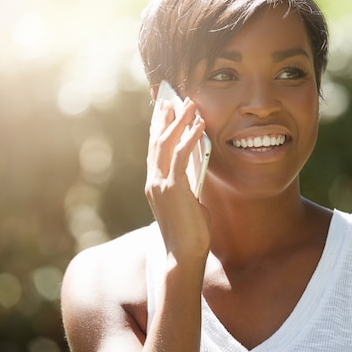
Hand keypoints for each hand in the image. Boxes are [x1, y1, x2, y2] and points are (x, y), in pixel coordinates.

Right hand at [145, 97, 211, 260]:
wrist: (184, 254)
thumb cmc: (190, 232)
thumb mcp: (188, 202)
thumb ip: (188, 184)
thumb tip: (198, 167)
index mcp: (155, 184)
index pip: (155, 149)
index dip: (158, 127)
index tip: (163, 109)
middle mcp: (153, 180)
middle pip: (157, 140)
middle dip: (165, 117)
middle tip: (172, 98)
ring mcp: (160, 183)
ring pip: (167, 143)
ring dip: (179, 121)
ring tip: (190, 104)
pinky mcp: (173, 188)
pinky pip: (182, 155)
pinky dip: (189, 137)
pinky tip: (199, 125)